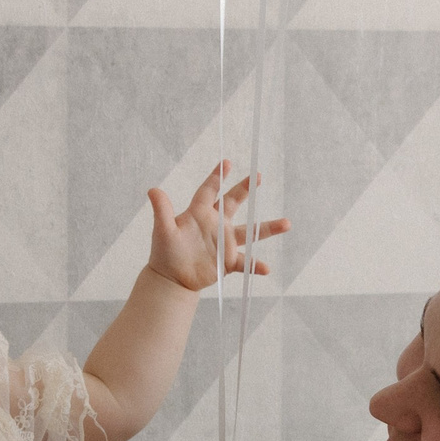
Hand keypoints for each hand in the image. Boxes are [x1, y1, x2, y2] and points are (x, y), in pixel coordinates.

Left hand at [144, 161, 286, 293]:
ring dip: (267, 228)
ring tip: (286, 223)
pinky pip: (246, 262)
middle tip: (258, 176)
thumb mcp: (162, 230)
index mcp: (199, 213)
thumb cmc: (164, 252)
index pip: (209, 190)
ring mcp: (224, 242)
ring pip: (250, 231)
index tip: (227, 162)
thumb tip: (152, 190)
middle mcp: (216, 224)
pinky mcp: (228, 261)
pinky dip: (256, 265)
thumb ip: (161, 210)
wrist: (171, 278)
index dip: (217, 176)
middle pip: (234, 202)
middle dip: (245, 189)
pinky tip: (266, 269)